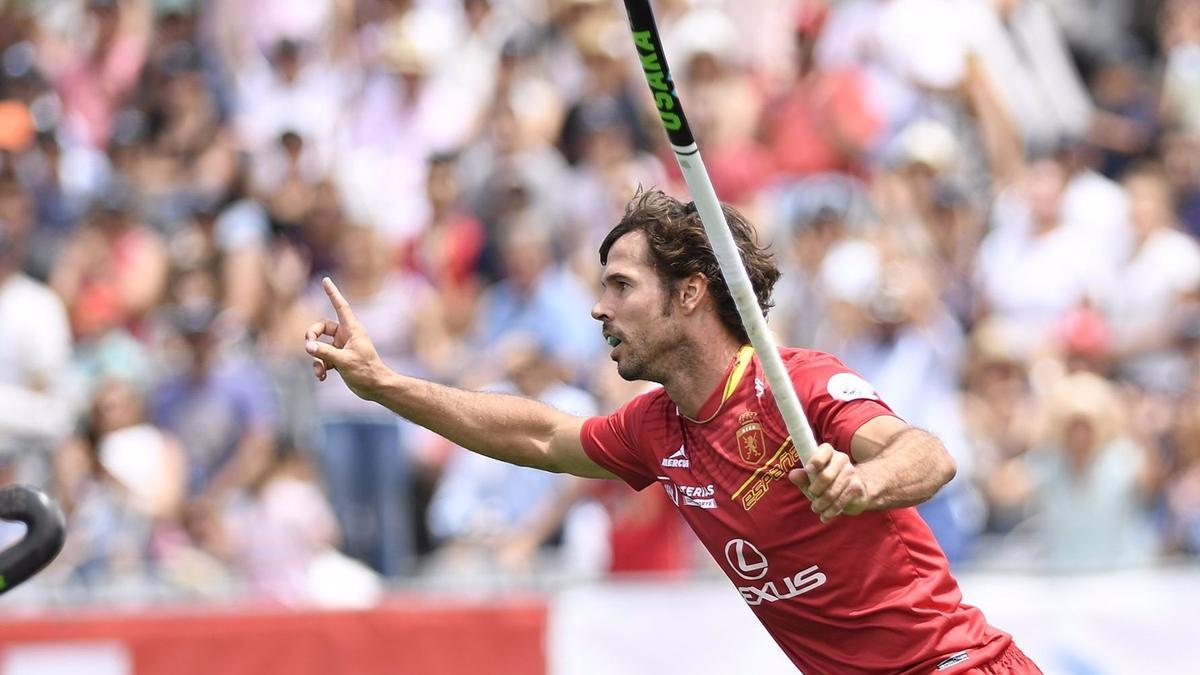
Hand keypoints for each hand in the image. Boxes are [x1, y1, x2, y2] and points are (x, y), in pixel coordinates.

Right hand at [305, 277, 386, 400]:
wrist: (376, 388)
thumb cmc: (366, 371)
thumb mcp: (344, 361)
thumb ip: (325, 353)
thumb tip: (308, 346)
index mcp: (352, 330)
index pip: (341, 306)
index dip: (333, 293)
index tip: (326, 280)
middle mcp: (346, 336)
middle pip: (321, 327)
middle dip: (311, 336)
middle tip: (309, 347)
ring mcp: (342, 347)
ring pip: (319, 345)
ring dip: (316, 357)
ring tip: (319, 370)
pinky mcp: (339, 359)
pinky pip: (323, 357)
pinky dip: (320, 366)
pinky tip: (322, 377)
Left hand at [788, 443, 870, 523]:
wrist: (855, 492)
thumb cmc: (827, 483)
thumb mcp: (812, 480)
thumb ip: (802, 478)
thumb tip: (793, 475)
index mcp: (829, 453)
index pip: (825, 449)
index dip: (816, 460)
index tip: (808, 469)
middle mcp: (842, 459)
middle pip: (826, 475)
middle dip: (815, 490)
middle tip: (811, 495)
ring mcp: (851, 473)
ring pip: (832, 491)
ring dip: (821, 503)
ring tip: (816, 508)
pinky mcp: (856, 487)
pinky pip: (840, 501)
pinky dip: (830, 511)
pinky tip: (825, 516)